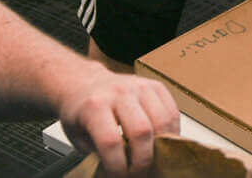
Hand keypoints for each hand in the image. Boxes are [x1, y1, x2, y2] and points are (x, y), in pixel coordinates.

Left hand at [58, 66, 179, 176]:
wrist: (85, 83)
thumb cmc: (81, 112)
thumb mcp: (78, 136)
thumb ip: (99, 153)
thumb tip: (122, 172)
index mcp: (95, 106)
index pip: (111, 141)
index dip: (117, 166)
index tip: (119, 176)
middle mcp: (120, 93)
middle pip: (141, 131)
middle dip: (143, 160)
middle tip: (138, 174)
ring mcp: (141, 86)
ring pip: (163, 121)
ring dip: (162, 147)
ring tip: (153, 160)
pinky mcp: (156, 86)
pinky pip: (173, 112)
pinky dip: (172, 132)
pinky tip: (163, 143)